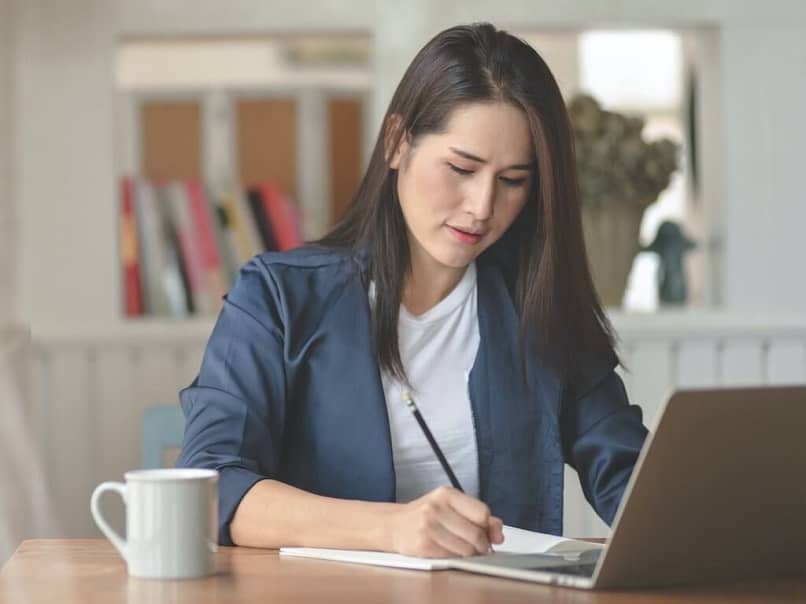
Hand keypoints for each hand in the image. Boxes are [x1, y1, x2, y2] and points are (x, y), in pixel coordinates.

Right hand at [389, 486, 503, 557]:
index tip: (487, 533)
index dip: (488, 527)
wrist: (394, 525)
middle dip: (482, 545)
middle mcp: (437, 507)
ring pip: (466, 549)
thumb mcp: (450, 506)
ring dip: (471, 554)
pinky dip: (457, 559)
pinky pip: (452, 557)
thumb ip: (477, 515)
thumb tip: (498, 532)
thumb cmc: (426, 515)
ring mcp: (428, 526)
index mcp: (447, 494)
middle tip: (480, 548)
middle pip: (475, 533)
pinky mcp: (423, 545)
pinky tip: (452, 553)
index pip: (481, 512)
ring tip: (466, 551)